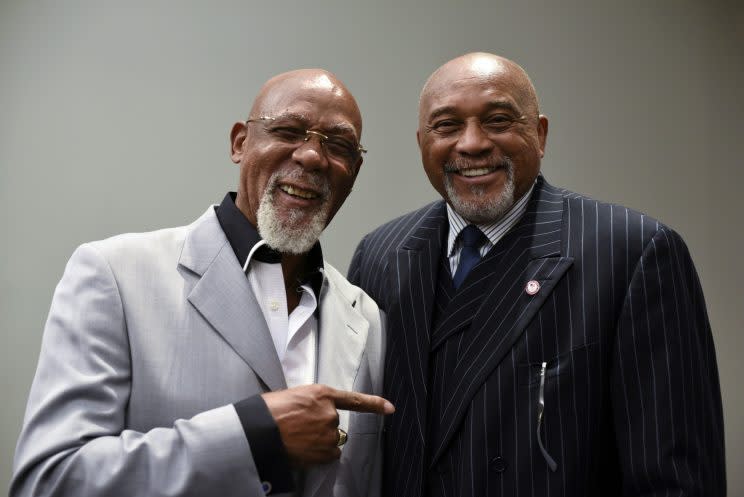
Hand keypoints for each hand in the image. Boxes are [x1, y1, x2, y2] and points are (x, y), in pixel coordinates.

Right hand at [261, 384, 393, 466]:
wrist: (258, 431)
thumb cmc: (267, 412)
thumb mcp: (291, 396)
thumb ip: (309, 403)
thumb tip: (309, 413)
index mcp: (322, 393)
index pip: (354, 400)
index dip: (374, 404)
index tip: (389, 408)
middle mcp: (330, 412)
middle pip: (334, 424)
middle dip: (321, 428)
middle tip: (298, 428)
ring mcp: (329, 432)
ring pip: (331, 441)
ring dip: (319, 442)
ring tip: (296, 439)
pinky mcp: (325, 450)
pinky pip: (328, 455)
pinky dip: (319, 455)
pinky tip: (302, 449)